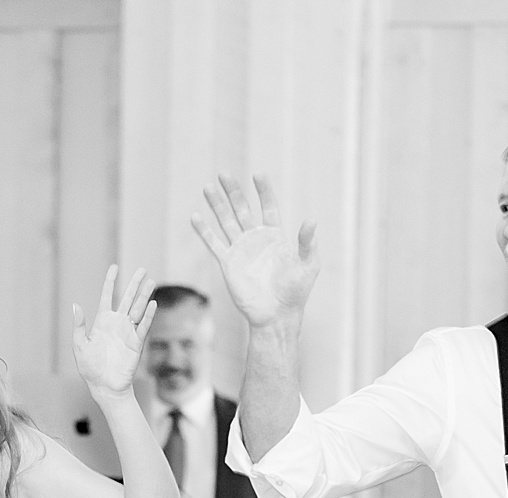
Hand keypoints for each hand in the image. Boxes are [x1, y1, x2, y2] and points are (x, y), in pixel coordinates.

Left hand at [71, 264, 156, 395]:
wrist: (104, 386)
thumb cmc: (90, 368)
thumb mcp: (79, 345)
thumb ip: (79, 326)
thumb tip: (75, 305)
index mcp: (102, 321)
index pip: (107, 296)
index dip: (111, 281)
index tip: (114, 267)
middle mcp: (117, 323)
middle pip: (128, 298)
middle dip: (135, 284)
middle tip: (143, 269)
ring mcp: (127, 332)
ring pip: (137, 309)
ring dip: (144, 295)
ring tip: (151, 281)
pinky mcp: (136, 343)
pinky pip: (143, 327)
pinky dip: (148, 316)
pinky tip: (152, 304)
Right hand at [191, 175, 319, 329]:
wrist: (276, 315)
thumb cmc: (295, 292)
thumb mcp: (307, 265)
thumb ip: (306, 242)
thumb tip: (311, 219)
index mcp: (275, 236)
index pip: (268, 206)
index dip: (263, 190)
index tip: (257, 174)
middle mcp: (256, 239)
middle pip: (242, 209)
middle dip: (233, 192)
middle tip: (223, 173)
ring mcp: (241, 250)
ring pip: (226, 222)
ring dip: (217, 205)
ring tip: (208, 187)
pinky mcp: (228, 264)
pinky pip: (214, 244)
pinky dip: (204, 231)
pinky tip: (196, 216)